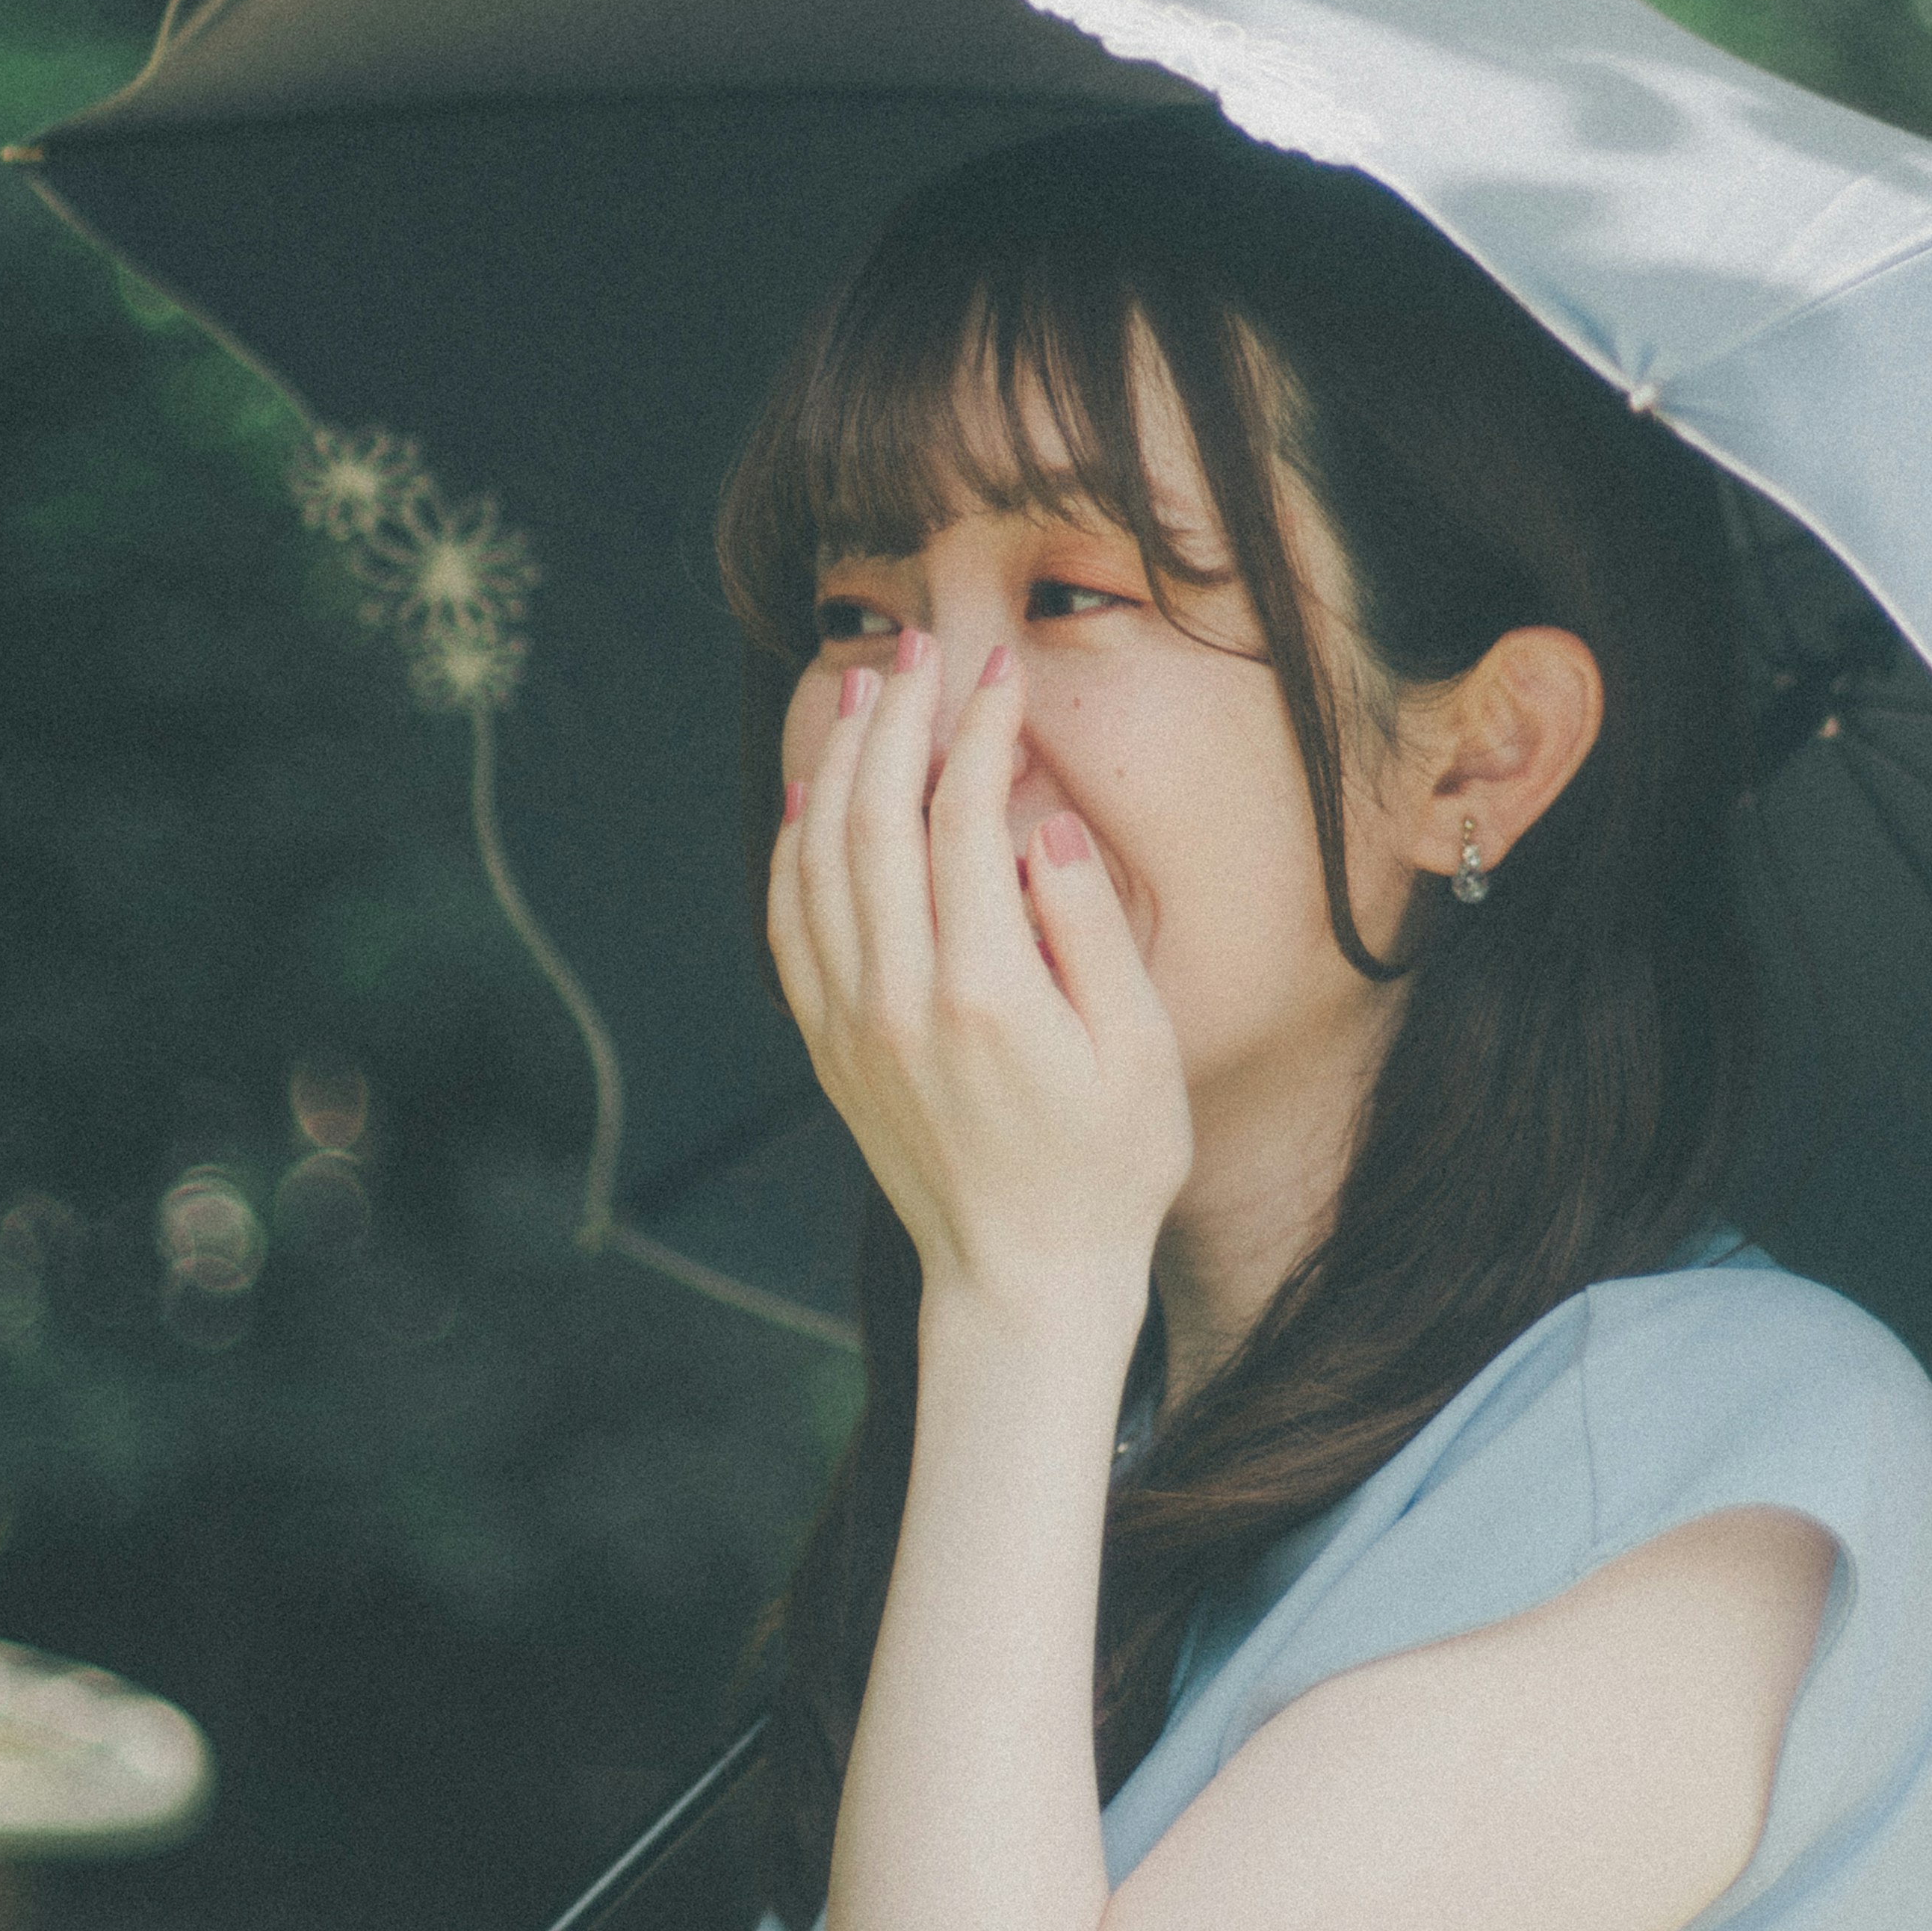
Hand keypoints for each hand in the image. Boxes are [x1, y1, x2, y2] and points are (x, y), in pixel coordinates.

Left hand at [770, 635, 1191, 1336]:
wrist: (1022, 1283)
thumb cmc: (1107, 1169)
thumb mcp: (1141, 1051)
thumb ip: (1090, 930)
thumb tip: (1044, 828)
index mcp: (985, 991)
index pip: (963, 821)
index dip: (979, 734)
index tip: (1000, 678)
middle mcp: (898, 999)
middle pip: (873, 820)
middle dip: (894, 719)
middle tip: (918, 647)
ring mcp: (850, 1024)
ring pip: (819, 860)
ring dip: (839, 764)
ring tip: (865, 691)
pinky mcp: (828, 1047)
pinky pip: (790, 925)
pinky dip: (793, 849)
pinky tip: (812, 798)